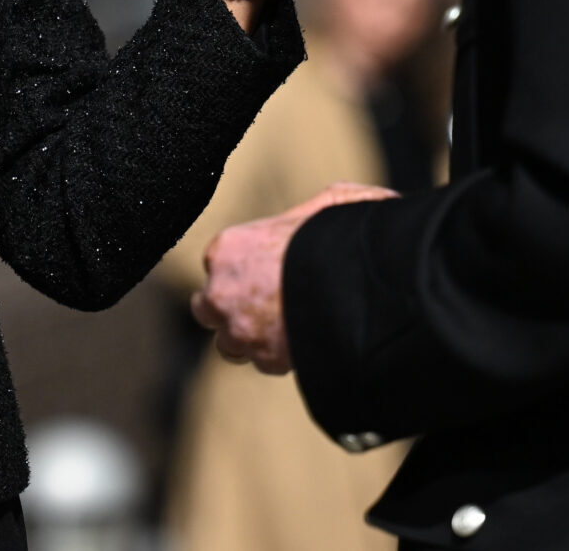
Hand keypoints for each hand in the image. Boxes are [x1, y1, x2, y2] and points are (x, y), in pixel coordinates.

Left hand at [190, 181, 396, 373]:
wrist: (360, 288)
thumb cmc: (342, 239)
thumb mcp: (327, 204)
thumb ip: (305, 213)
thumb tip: (317, 216)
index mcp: (226, 249)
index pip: (216, 264)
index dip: (241, 271)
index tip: (265, 274)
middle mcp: (221, 291)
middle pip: (208, 308)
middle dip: (230, 310)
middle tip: (262, 307)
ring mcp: (240, 330)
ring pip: (231, 344)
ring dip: (251, 339)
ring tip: (284, 328)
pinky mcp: (265, 360)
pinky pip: (265, 363)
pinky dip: (281, 357)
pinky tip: (304, 340)